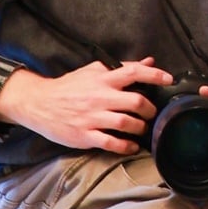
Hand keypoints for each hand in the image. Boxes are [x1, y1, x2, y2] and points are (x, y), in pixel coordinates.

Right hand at [0, 57, 171, 155]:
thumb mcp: (93, 71)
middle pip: (135, 101)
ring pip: (126, 123)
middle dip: (150, 108)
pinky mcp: (84, 136)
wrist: (39, 103)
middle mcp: (99, 97)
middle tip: (152, 112)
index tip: (168, 80)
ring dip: (140, 127)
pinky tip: (132, 146)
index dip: (154, 75)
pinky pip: (110, 143)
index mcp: (102, 78)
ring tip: (142, 128)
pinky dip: (126, 146)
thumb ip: (122, 68)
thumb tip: (149, 62)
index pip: (133, 72)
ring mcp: (92, 117)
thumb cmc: (69, 87)